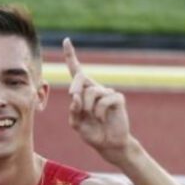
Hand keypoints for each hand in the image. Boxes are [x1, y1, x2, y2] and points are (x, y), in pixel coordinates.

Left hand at [64, 38, 132, 163]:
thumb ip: (73, 110)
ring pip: (91, 91)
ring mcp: (107, 92)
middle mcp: (95, 89)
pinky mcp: (118, 98)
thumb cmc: (91, 132)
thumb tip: (75, 96)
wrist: (108, 144)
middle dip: (74, 88)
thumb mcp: (76, 123)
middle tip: (73, 99)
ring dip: (86, 107)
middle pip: (81, 78)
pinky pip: (104, 100)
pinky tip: (101, 118)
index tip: (66, 40)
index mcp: (83, 92)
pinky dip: (98, 111)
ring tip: (92, 117)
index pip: (76, 71)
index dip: (71, 56)